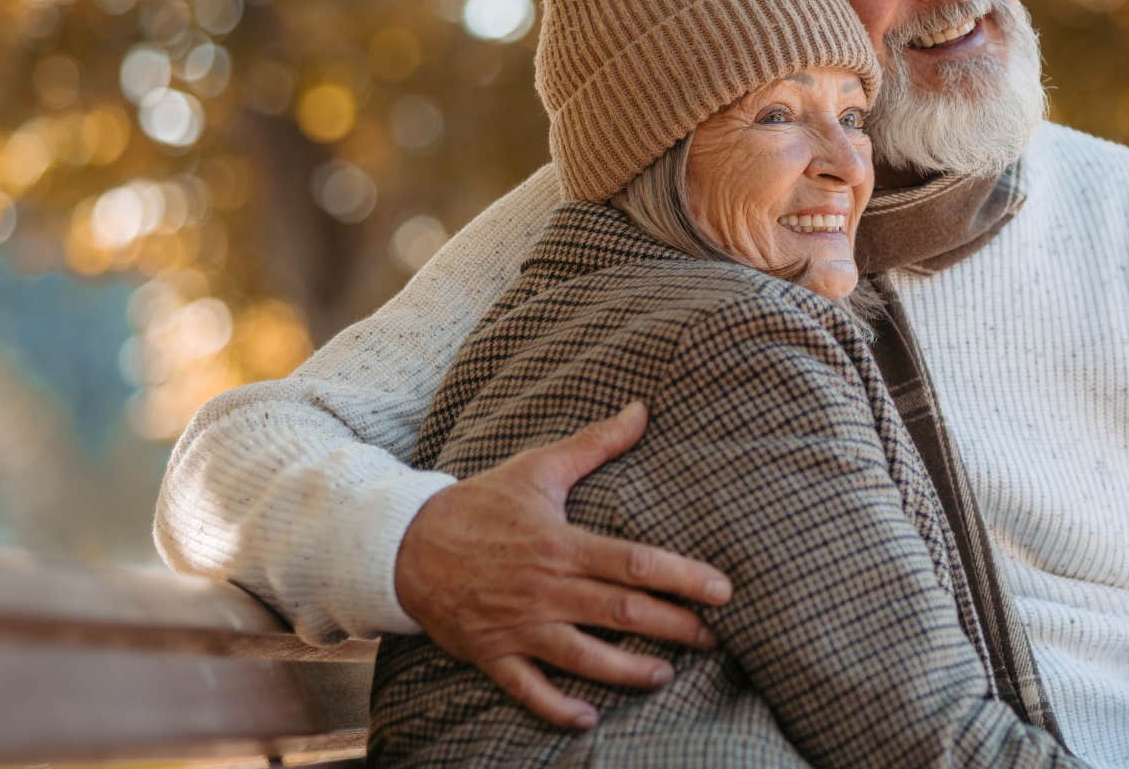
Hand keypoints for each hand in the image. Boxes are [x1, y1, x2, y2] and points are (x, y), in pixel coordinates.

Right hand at [393, 400, 733, 729]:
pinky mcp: (492, 653)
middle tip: (714, 638)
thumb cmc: (480, 504)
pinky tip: (588, 718)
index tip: (723, 591)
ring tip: (666, 674)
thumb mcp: (538, 469)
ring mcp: (519, 626)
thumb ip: (596, 444)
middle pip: (622, 614)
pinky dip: (557, 708)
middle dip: (674, 627)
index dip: (684, 577)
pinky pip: (528, 689)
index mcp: (562, 544)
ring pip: (584, 658)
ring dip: (629, 671)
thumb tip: (643, 409)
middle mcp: (546, 589)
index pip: (635, 564)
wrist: (405, 543)